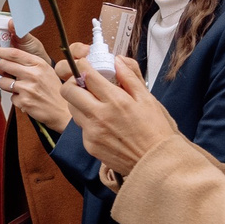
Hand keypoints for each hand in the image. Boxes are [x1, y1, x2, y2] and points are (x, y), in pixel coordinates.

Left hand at [0, 38, 72, 132]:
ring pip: (2, 82)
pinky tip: (26, 99)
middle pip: (3, 65)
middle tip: (3, 71)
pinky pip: (10, 97)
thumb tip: (9, 58)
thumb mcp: (46, 70)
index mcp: (38, 64)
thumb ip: (30, 63)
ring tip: (18, 88)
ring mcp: (27, 89)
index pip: (13, 53)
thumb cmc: (54, 90)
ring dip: (6, 85)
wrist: (63, 111)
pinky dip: (16, 98)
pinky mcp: (24, 102)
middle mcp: (33, 74)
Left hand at [62, 50, 177, 174]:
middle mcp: (99, 116)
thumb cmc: (156, 130)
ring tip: (94, 103)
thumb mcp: (148, 99)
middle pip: (68, 91)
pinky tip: (103, 123)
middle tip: (84, 83)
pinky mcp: (89, 145)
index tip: (84, 64)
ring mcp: (92, 132)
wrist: (156, 163)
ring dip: (78, 101)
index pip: (87, 75)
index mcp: (116, 101)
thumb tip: (117, 61)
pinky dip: (88, 121)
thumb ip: (130, 78)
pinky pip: (81, 127)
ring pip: (72, 108)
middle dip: (73, 83)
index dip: (83, 66)